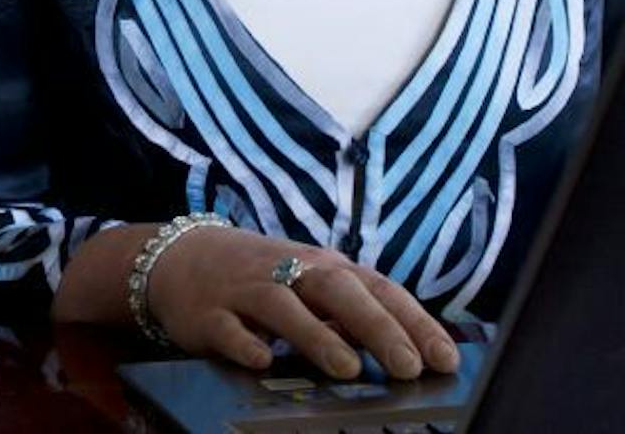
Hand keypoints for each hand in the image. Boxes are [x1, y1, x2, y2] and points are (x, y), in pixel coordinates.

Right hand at [147, 227, 459, 381]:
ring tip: (348, 368)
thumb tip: (410, 351)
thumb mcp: (311, 285)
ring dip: (315, 336)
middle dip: (375, 326)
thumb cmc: (263, 277)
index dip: (413, 321)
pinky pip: (228, 328)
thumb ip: (353, 315)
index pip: (377, 288)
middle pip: (337, 291)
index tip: (444, 358)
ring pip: (284, 307)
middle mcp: (289, 272)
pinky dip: (246, 343)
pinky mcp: (209, 313)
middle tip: (407, 365)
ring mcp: (247, 291)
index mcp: (323, 267)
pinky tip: (263, 361)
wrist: (180, 256)